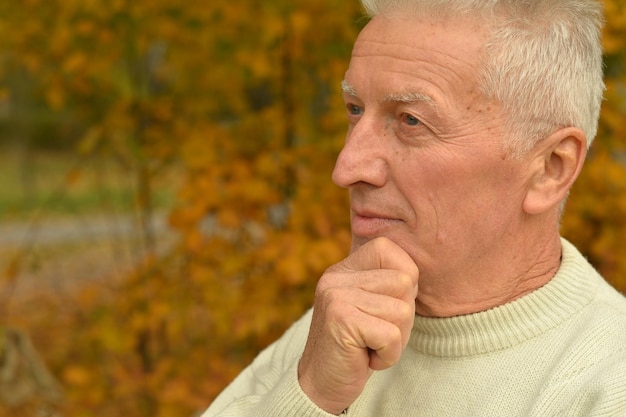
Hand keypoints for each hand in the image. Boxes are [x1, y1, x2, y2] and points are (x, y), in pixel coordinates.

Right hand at [298, 237, 418, 414]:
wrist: (321, 385)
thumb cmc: (356, 347)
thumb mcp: (370, 307)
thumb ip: (386, 285)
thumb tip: (415, 273)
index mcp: (343, 269)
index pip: (388, 248)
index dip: (403, 279)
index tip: (387, 308)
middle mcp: (336, 277)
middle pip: (404, 282)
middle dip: (402, 316)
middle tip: (377, 333)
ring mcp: (336, 296)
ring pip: (402, 310)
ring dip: (396, 339)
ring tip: (370, 345)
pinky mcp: (341, 320)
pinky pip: (392, 335)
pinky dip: (388, 355)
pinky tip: (366, 358)